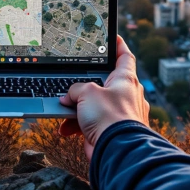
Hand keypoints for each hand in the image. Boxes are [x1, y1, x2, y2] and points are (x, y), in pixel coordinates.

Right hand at [58, 36, 148, 159]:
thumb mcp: (87, 92)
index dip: (118, 46)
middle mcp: (125, 95)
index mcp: (126, 80)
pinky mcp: (110, 131)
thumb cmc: (109, 117)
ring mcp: (119, 114)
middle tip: (71, 83)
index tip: (113, 38)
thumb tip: (69, 96)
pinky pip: (90, 123)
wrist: (116, 151)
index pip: (124, 57)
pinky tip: (65, 128)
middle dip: (84, 85)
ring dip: (76, 108)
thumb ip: (76, 88)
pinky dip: (77, 125)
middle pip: (103, 82)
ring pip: (93, 105)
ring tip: (64, 110)